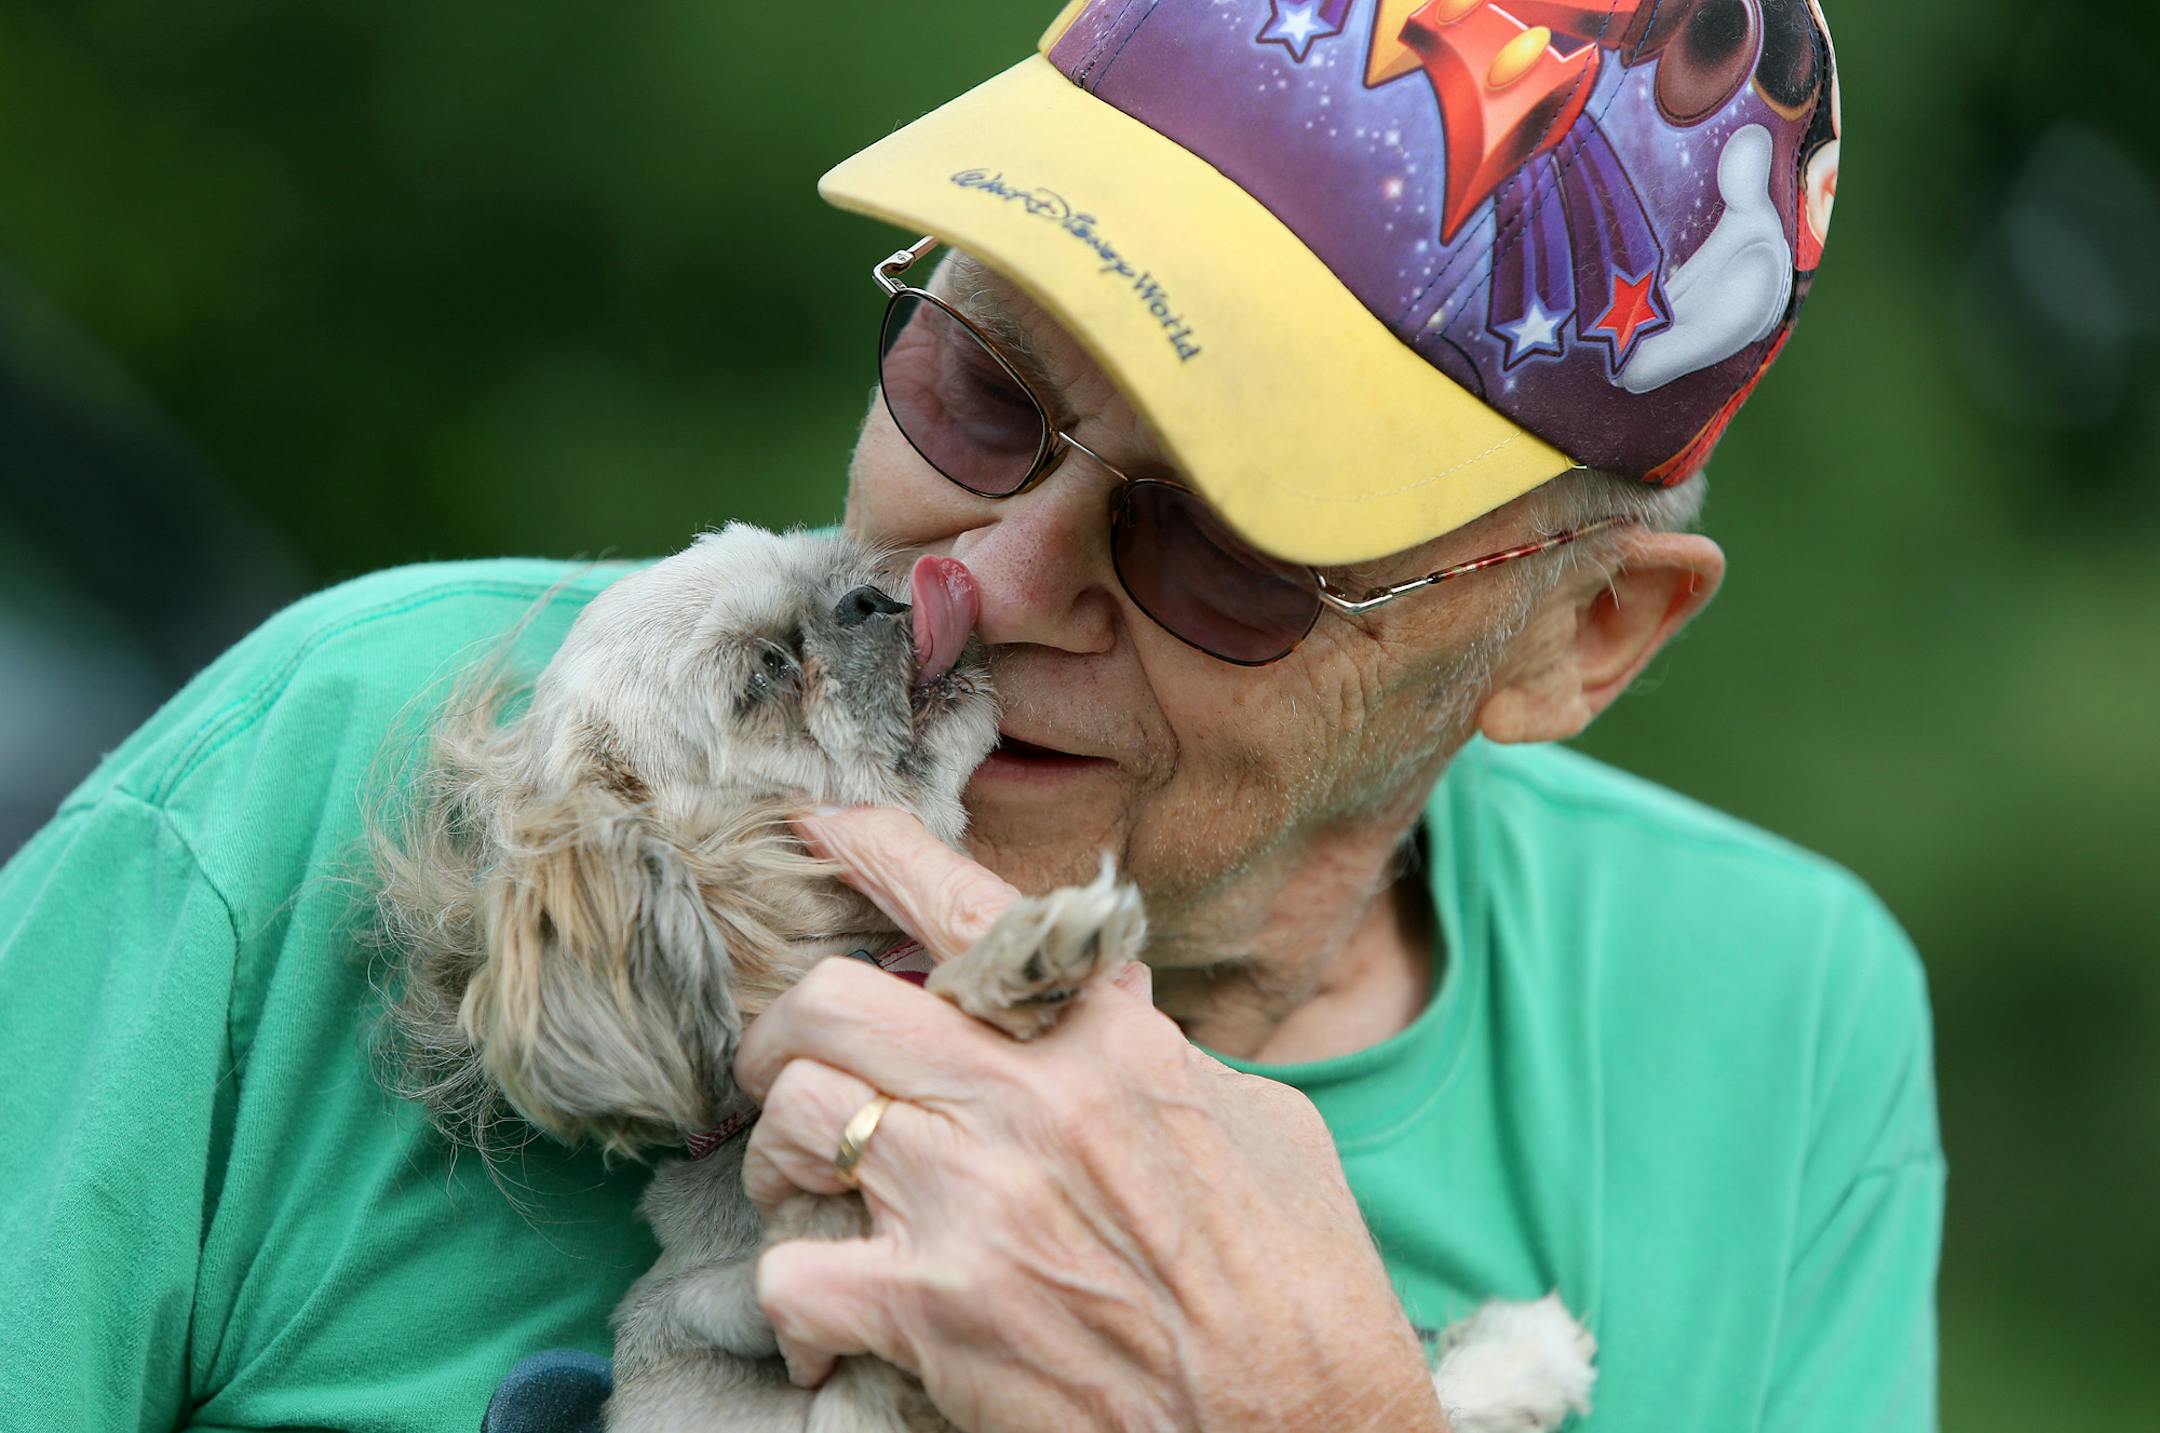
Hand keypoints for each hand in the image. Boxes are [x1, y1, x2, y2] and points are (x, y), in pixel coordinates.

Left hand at [734, 807, 1445, 1431]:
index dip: (880, 852)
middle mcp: (1027, 1104)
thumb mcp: (1259, 1123)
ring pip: (794, 1116)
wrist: (1302, 1427)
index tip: (820, 825)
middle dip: (785, 1029)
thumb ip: (1157, 1050)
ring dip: (783, 1156)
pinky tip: (827, 1323)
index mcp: (1107, 1045)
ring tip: (807, 1191)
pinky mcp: (931, 1314)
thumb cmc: (1300, 1284)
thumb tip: (1110, 998)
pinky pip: (791, 1273)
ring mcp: (970, 1206)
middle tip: (784, 1064)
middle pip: (832, 1003)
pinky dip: (794, 1299)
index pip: (970, 913)